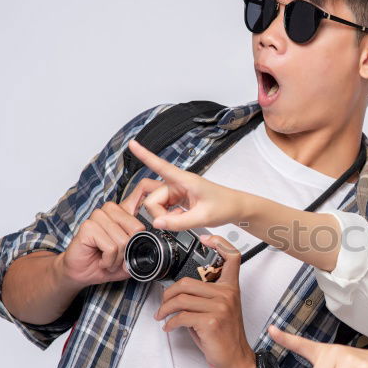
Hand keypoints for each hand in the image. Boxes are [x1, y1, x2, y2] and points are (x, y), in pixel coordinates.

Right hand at [58, 178, 164, 286]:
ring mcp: (98, 216)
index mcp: (123, 212)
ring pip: (123, 241)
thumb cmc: (105, 262)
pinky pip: (111, 247)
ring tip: (108, 259)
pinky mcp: (88, 226)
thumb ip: (142, 245)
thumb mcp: (130, 255)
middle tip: (118, 257)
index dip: (153, 188)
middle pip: (136, 228)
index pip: (141, 191)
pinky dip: (109, 260)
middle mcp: (111, 210)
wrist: (81, 272)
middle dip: (129, 251)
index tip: (162, 186)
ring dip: (117, 259)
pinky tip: (101, 260)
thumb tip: (155, 239)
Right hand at [127, 138, 248, 230]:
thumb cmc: (224, 206)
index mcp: (184, 180)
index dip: (145, 155)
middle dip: (159, 213)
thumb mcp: (203, 217)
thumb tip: (157, 223)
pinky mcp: (177, 198)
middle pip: (152, 198)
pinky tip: (181, 217)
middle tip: (175, 221)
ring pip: (156, 205)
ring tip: (182, 218)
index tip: (132, 143)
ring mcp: (176, 191)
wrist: (235, 208)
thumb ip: (179, 222)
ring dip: (165, 216)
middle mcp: (177, 183)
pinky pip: (163, 208)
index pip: (160, 165)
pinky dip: (168, 216)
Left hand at [153, 234, 256, 367]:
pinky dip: (170, 323)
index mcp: (231, 288)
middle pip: (187, 282)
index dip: (219, 243)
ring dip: (165, 310)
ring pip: (180, 300)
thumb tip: (179, 290)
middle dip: (168, 295)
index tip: (205, 239)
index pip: (232, 257)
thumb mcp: (220, 310)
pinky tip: (170, 327)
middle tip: (163, 305)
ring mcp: (220, 307)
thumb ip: (206, 295)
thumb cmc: (224, 336)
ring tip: (162, 317)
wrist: (236, 360)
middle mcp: (227, 294)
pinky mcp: (211, 321)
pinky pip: (181, 316)